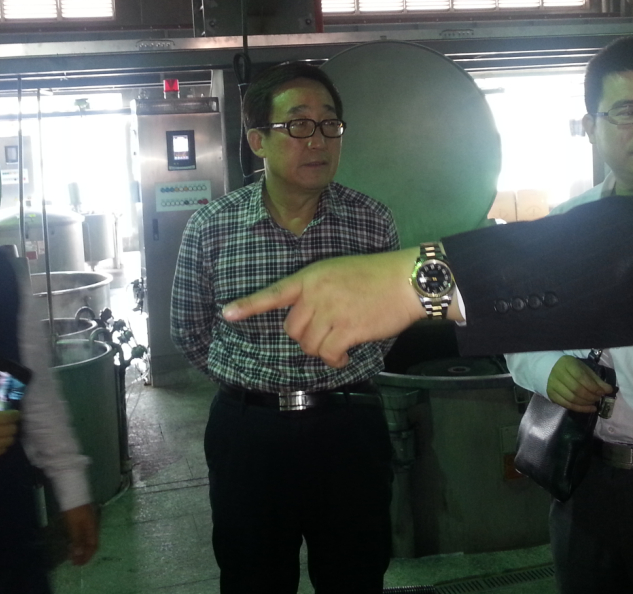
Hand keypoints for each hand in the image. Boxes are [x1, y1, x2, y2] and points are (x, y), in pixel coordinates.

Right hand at [0, 399, 19, 467]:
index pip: (10, 417)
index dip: (15, 414)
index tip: (15, 413)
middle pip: (12, 430)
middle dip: (13, 425)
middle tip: (9, 423)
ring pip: (9, 441)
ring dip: (9, 436)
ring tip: (4, 433)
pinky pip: (1, 451)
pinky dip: (3, 446)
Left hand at [63, 504, 98, 565]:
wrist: (73, 491)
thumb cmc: (74, 509)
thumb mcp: (74, 525)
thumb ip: (77, 539)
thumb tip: (79, 554)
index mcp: (93, 528)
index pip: (93, 546)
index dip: (86, 556)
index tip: (77, 564)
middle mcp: (92, 526)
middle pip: (91, 543)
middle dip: (84, 554)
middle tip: (74, 561)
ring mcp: (87, 521)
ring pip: (86, 538)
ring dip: (80, 547)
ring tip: (72, 554)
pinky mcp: (81, 518)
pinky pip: (82, 533)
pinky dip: (78, 540)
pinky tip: (72, 541)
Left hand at [223, 247, 424, 367]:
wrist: (405, 280)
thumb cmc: (375, 276)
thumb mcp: (338, 272)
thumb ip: (317, 291)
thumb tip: (309, 318)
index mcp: (311, 276)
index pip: (274, 292)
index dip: (248, 305)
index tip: (227, 314)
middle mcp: (316, 293)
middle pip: (292, 329)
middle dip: (307, 338)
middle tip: (327, 335)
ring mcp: (331, 311)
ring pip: (309, 344)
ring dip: (322, 351)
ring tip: (339, 345)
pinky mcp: (347, 329)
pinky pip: (328, 354)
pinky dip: (335, 361)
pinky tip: (345, 356)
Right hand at [545, 356, 613, 412]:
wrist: (551, 369)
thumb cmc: (571, 369)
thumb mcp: (584, 369)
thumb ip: (596, 380)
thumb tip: (609, 390)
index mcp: (568, 364)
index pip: (581, 377)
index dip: (593, 386)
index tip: (602, 392)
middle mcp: (558, 374)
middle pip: (576, 389)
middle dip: (590, 396)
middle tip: (598, 398)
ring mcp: (553, 385)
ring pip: (572, 398)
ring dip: (586, 403)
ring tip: (594, 403)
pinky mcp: (551, 395)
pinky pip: (567, 405)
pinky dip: (580, 409)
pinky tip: (589, 409)